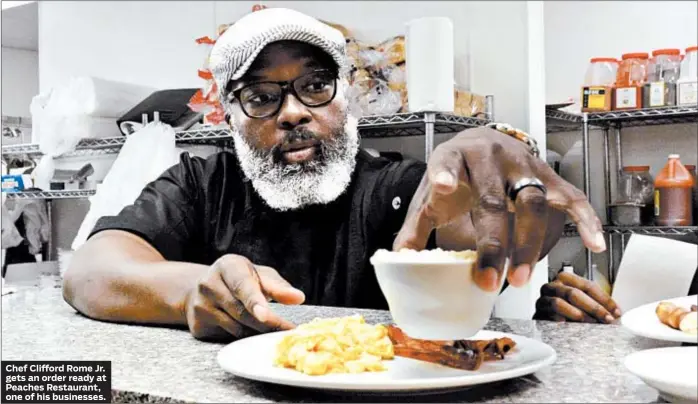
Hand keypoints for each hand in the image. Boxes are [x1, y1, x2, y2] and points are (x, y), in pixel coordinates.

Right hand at [184, 254, 304, 340]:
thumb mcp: (259, 275)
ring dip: (258, 333)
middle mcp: (208, 284)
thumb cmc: (240, 280)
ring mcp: (200, 306)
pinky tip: (253, 334)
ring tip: (275, 333)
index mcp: (227, 266)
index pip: (242, 285)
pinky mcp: (198, 326)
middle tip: (288, 332)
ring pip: (236, 328)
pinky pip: (227, 337)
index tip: (267, 315)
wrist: (202, 289)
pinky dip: (244, 338)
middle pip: (241, 311)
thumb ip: (278, 286)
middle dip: (267, 323)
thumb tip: (299, 297)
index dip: (255, 301)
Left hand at [393, 127, 605, 291]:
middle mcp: (490, 157)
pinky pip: (572, 197)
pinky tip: (595, 244)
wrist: (481, 143)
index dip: (445, 174)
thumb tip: (398, 261)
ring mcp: (523, 166)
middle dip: (494, 243)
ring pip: (533, 202)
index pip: (447, 163)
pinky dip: (586, 220)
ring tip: (519, 278)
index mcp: (454, 157)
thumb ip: (415, 226)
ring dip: (529, 244)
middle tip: (489, 279)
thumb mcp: (429, 194)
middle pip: (496, 199)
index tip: (442, 186)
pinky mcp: (547, 177)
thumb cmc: (454, 172)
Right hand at [534, 272, 620, 322]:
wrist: (548, 327)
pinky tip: (573, 328)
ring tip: (591, 324)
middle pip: (573, 293)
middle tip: (606, 319)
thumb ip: (597, 304)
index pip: (587, 286)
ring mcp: (542, 301)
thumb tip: (616, 313)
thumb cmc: (568, 313)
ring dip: (578, 315)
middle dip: (593, 308)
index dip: (604, 299)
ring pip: (558, 304)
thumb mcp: (583, 304)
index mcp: (565, 279)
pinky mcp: (537, 315)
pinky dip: (563, 322)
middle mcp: (551, 287)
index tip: (616, 312)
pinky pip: (549, 317)